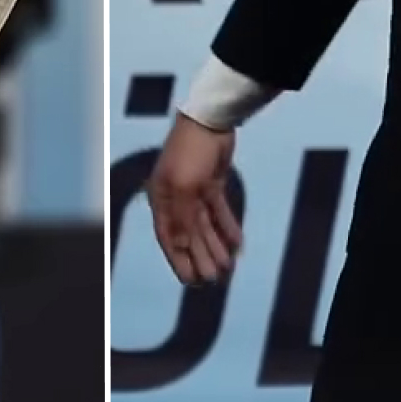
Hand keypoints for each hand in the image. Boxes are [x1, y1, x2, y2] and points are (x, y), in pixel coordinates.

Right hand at [147, 114, 243, 284]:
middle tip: (213, 280)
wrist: (211, 120)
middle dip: (200, 257)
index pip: (168, 237)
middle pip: (189, 234)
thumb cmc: (190, 152)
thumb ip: (182, 219)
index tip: (189, 281)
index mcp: (162, 199)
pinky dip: (228, 227)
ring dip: (216, 246)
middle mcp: (176, 197)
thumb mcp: (183, 188)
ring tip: (227, 268)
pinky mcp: (212, 183)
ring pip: (205, 226)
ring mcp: (195, 191)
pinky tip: (237, 244)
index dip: (178, 260)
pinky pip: (219, 212)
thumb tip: (178, 248)